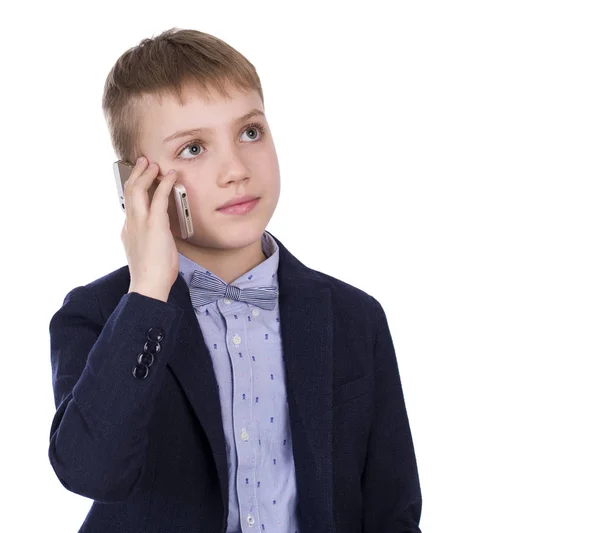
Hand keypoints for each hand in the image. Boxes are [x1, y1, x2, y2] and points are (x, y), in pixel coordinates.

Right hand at [121, 156, 178, 301]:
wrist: (148, 284)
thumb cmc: (152, 274)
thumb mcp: (147, 253)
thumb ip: (151, 240)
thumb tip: (161, 235)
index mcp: (128, 231)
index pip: (129, 205)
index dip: (134, 189)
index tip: (139, 180)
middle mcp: (130, 223)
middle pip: (129, 191)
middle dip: (135, 174)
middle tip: (143, 162)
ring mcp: (140, 222)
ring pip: (138, 189)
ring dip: (146, 173)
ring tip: (153, 164)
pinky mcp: (154, 224)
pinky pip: (158, 197)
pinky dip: (164, 183)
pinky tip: (171, 176)